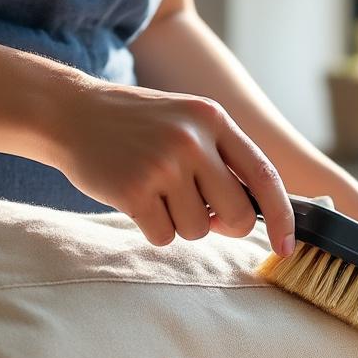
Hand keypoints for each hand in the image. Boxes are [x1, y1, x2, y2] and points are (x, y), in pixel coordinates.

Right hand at [42, 81, 295, 252]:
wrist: (70, 112)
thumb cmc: (135, 125)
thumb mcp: (186, 121)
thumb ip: (222, 157)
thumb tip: (259, 212)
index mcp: (213, 119)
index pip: (265, 176)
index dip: (282, 216)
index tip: (287, 245)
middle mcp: (193, 139)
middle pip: (238, 214)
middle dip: (224, 226)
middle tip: (199, 213)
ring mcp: (164, 164)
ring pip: (197, 230)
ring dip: (179, 222)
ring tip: (155, 191)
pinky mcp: (134, 190)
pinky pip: (163, 235)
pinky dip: (152, 227)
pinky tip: (135, 198)